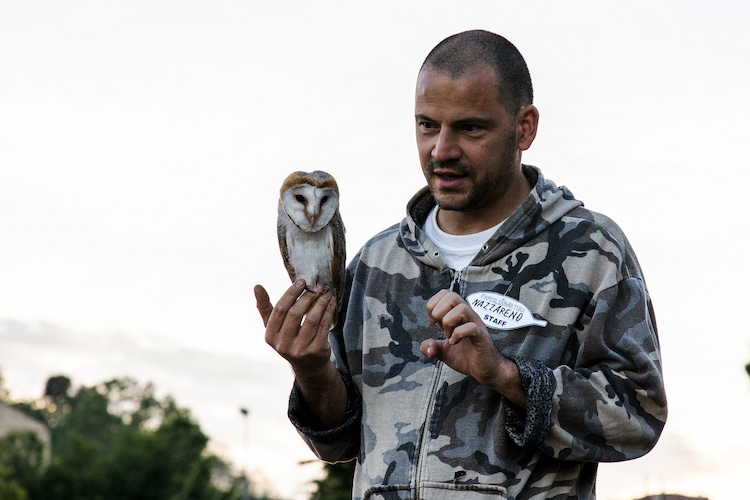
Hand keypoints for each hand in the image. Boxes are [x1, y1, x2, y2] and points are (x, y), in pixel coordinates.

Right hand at [254, 280, 346, 427]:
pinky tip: (331, 302)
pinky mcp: (316, 351)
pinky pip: (324, 326)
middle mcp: (283, 345)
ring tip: (325, 292)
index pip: (280, 310)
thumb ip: (265, 307)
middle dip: (308, 296)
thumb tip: (256, 286)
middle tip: (317, 285)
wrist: (308, 365)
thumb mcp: (274, 326)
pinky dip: (328, 311)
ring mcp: (300, 350)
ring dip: (320, 302)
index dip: (291, 293)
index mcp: (270, 336)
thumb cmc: (288, 338)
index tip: (302, 281)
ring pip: (312, 319)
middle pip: (295, 313)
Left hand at [421, 290, 526, 407]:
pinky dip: (458, 334)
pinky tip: (454, 342)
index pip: (445, 293)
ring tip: (448, 336)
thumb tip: (424, 347)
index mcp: (459, 314)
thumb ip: (432, 347)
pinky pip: (471, 327)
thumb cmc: (468, 357)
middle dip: (439, 312)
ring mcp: (476, 324)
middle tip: (440, 328)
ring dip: (448, 322)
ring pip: (461, 308)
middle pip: (451, 296)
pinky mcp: (481, 337)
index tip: (433, 322)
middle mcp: (468, 315)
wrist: (486, 371)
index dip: (433, 305)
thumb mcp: (444, 352)